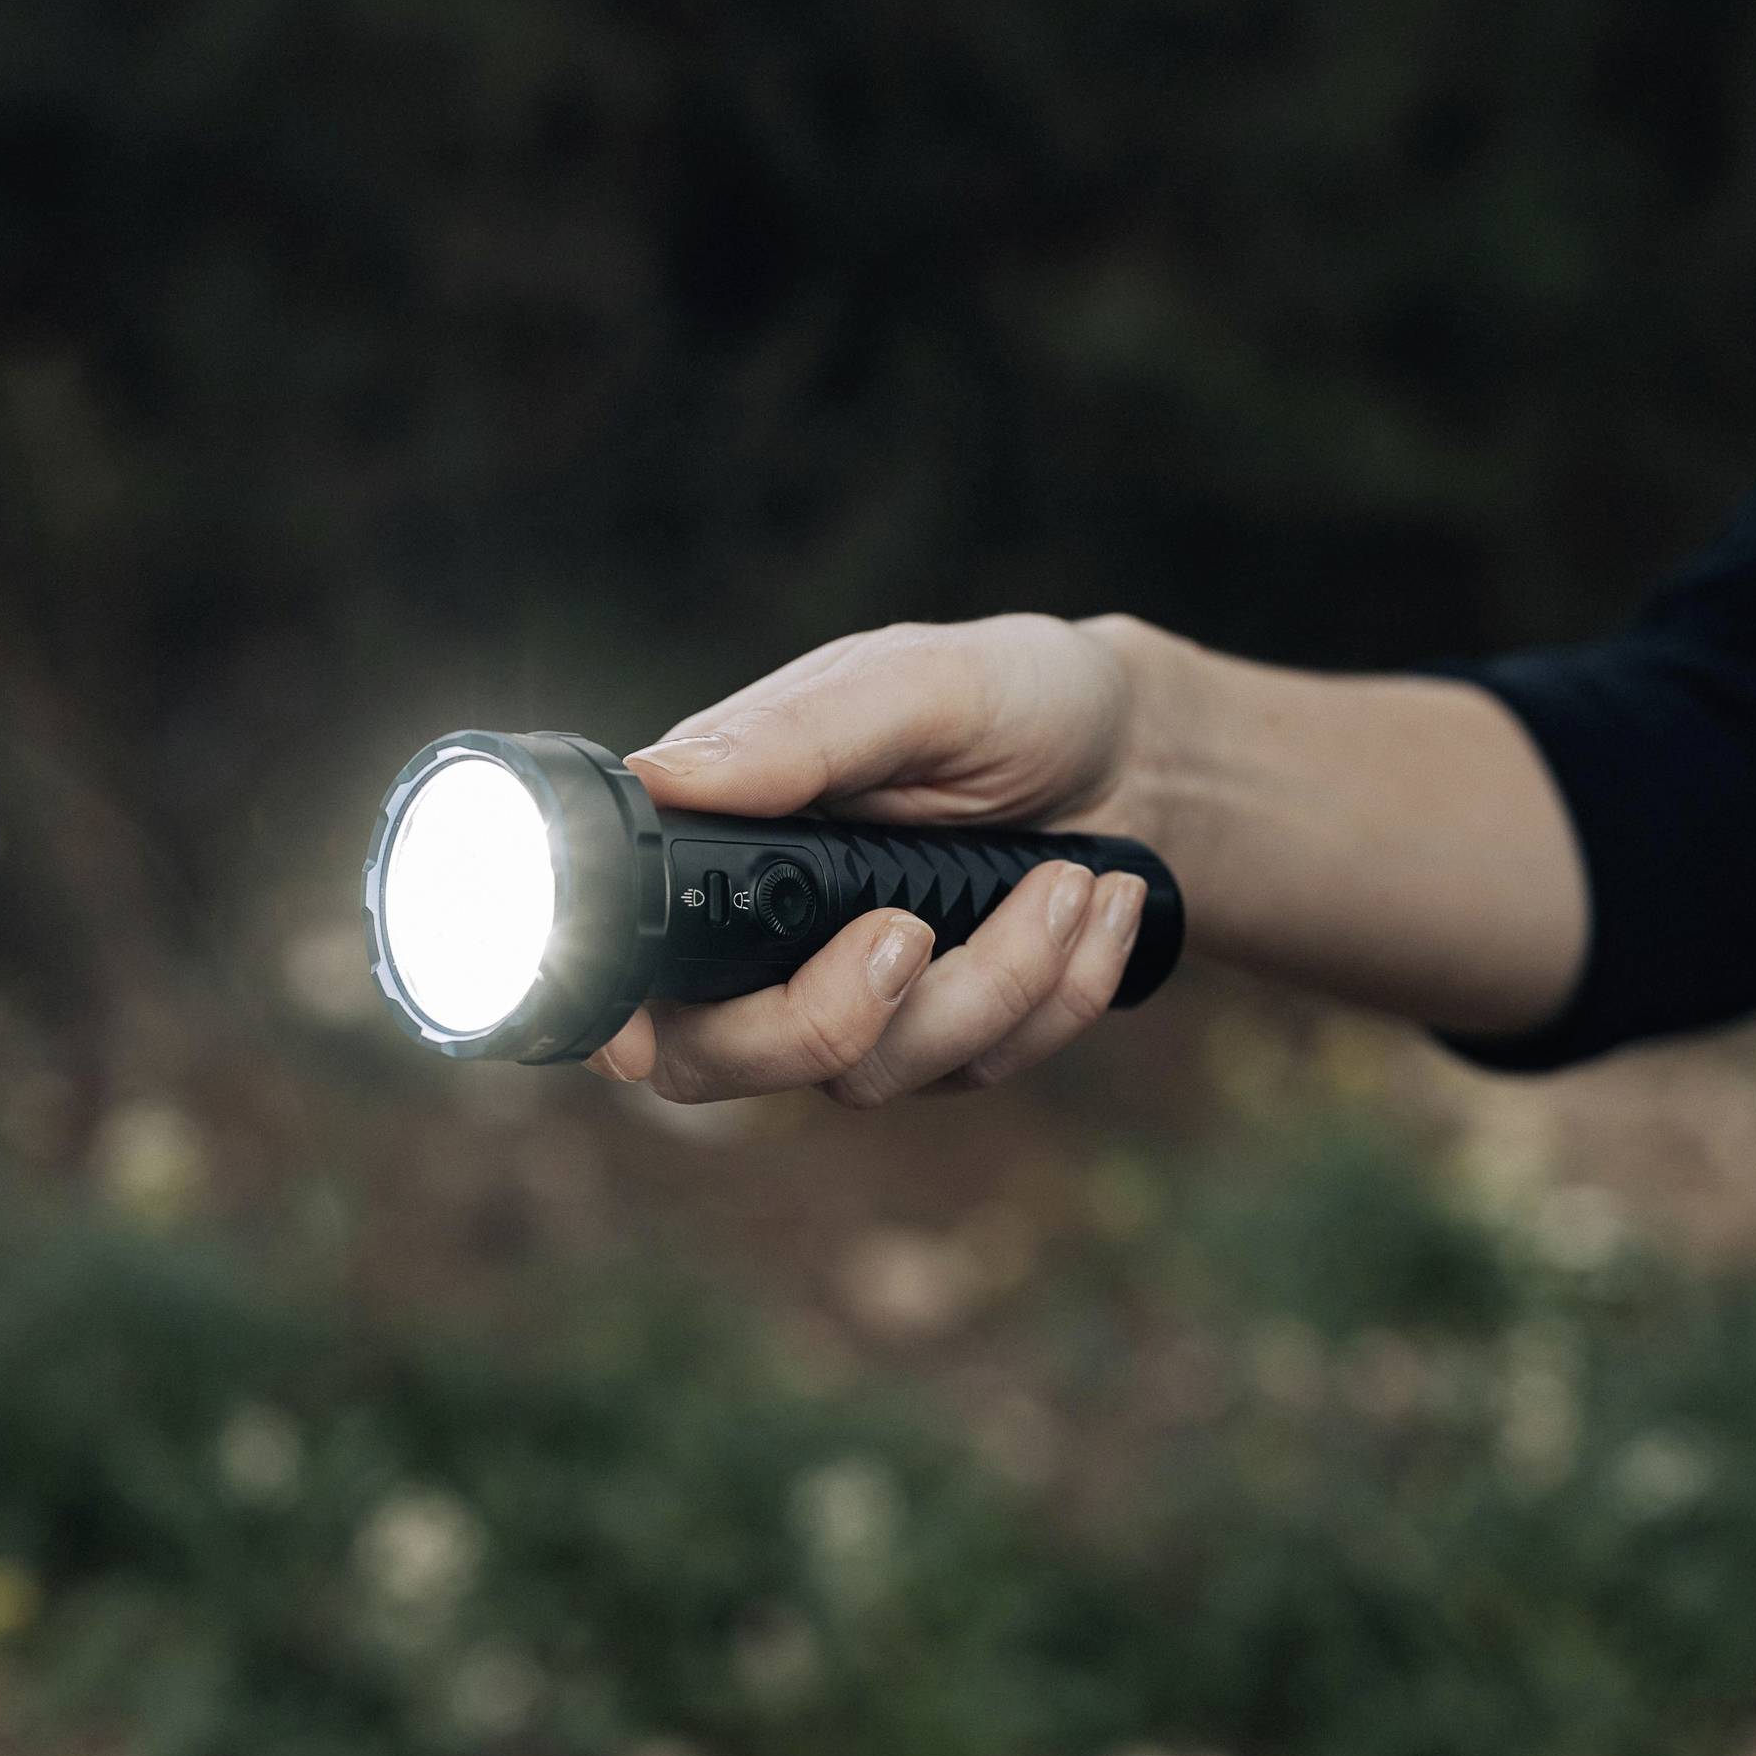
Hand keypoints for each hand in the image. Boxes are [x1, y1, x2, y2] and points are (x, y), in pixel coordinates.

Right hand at [585, 615, 1159, 1106]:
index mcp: (722, 839)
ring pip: (873, 1073)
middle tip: (912, 932)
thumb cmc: (1011, 695)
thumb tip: (661, 776)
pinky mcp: (946, 1039)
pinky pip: (984, 1068)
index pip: (622, 958)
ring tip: (1071, 877)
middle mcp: (765, 936)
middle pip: (719, 1064)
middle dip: (826, 1020)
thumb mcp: (916, 682)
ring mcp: (854, 1000)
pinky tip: (1107, 903)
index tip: (639, 1036)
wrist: (1144, 750)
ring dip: (995, 980)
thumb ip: (799, 734)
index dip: (612, 1017)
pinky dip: (1063, 990)